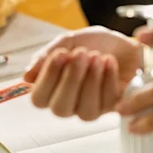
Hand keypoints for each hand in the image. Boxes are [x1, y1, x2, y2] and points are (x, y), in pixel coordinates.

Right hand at [24, 26, 141, 120]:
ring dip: (91, 81)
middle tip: (81, 53)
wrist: (126, 42)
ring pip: (85, 111)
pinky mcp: (114, 108)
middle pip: (60, 109)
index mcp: (52, 89)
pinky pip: (108, 103)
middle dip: (71, 80)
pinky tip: (109, 61)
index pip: (39, 99)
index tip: (61, 54)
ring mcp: (92, 108)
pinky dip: (108, 79)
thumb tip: (26, 76)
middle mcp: (70, 103)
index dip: (48, 78)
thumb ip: (47, 56)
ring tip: (97, 57)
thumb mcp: (69, 41)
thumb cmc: (96, 43)